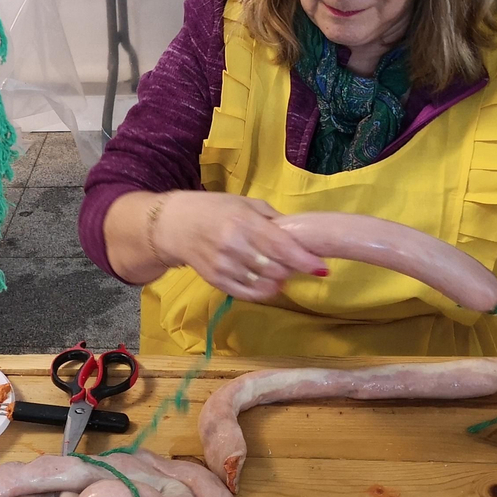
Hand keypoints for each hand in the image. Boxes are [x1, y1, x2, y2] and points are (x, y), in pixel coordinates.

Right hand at [152, 192, 328, 301]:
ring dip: (278, 280)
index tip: (321, 268)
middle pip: (276, 269)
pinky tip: (267, 282)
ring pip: (264, 284)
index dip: (304, 260)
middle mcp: (234, 245)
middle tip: (294, 262)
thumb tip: (299, 234)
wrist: (174, 225)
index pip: (281, 246)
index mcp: (243, 222)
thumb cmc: (213, 209)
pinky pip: (249, 293)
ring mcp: (224, 266)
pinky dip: (264, 291)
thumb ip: (272, 218)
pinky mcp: (216, 281)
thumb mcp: (244, 203)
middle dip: (291, 269)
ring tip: (279, 271)